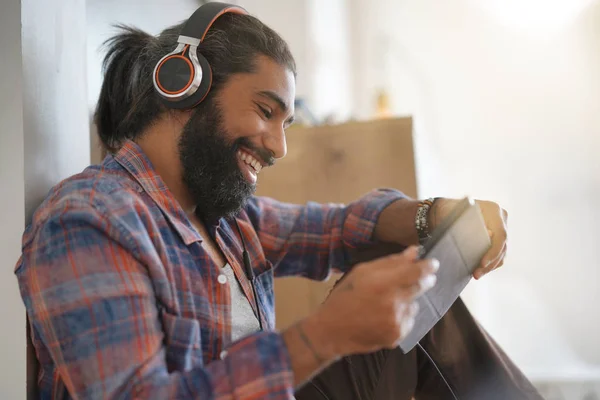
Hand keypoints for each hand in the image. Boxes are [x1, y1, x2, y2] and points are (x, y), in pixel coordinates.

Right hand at [311, 246, 438, 356]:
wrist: (332, 330)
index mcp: (382, 283)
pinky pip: (409, 321)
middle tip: (420, 278)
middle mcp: (392, 303)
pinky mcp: (397, 335)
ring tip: (388, 303)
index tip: (433, 263)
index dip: (428, 266)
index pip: (416, 271)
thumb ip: (390, 262)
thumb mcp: (362, 272)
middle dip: (424, 280)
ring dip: (408, 300)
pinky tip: (385, 317)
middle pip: (420, 287)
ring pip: (414, 305)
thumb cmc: (345, 296)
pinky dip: (402, 316)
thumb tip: (414, 252)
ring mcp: (396, 321)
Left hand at [431, 199, 507, 279]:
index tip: (482, 263)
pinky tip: (478, 271)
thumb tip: (487, 236)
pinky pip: (498, 255)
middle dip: (490, 263)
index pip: (500, 234)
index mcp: (493, 209)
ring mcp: (501, 228)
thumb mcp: (454, 215)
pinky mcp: (497, 239)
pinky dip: (489, 264)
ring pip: (501, 253)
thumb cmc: (448, 211)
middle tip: (476, 274)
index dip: (493, 251)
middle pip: (502, 246)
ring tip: (476, 275)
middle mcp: (501, 218)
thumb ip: (467, 224)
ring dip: (490, 266)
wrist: (445, 210)